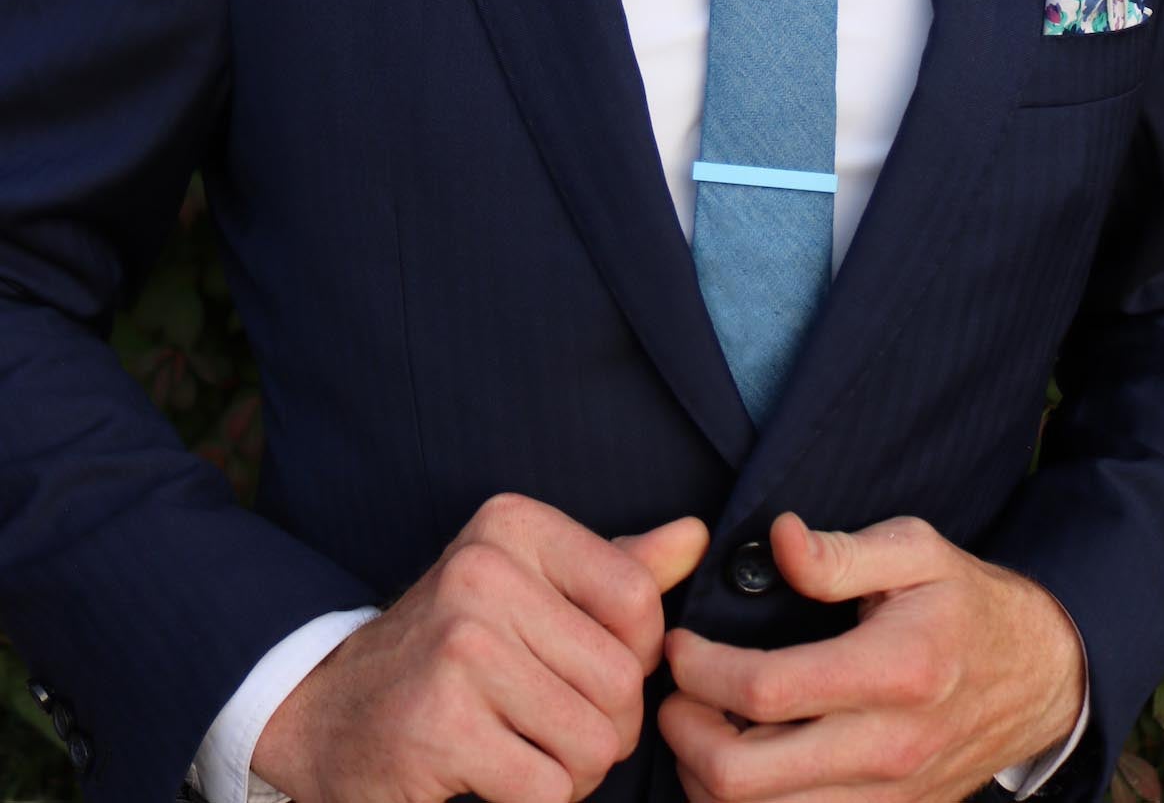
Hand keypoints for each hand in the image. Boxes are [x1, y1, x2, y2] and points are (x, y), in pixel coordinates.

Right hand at [253, 492, 709, 802]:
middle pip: (621, 680)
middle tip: (550, 728)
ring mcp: (459, 645)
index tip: (587, 670)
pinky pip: (547, 790)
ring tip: (521, 752)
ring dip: (571, 774)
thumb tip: (697, 536)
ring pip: (593, 742)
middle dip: (605, 729)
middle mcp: (483, 570)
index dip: (634, 659)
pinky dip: (534, 802)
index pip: (638, 600)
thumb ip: (615, 569)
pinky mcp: (440, 724)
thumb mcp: (529, 590)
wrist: (327, 712)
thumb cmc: (451, 651)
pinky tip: (491, 779)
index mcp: (513, 527)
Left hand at [659, 512, 1085, 802]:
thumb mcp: (916, 550)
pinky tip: (738, 757)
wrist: (1039, 679)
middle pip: (746, 779)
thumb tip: (780, 540)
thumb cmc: (966, 603)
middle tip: (673, 691)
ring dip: (707, 777)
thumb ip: (841, 551)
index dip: (702, 670)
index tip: (678, 642)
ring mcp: (888, 796)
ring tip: (698, 724)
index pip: (766, 691)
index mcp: (892, 671)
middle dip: (686, 734)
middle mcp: (887, 748)